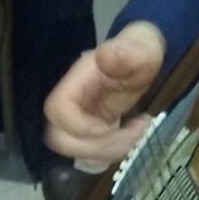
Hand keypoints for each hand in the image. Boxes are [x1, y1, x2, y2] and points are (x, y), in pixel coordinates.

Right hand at [44, 22, 165, 164]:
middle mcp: (72, 101)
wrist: (141, 58)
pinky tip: (138, 130)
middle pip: (60, 138)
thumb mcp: (141, 49)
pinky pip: (93, 150)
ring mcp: (79, 117)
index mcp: (77, 79)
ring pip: (76, 149)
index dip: (76, 126)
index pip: (56, 109)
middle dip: (97, 146)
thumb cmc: (140, 51)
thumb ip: (127, 52)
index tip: (107, 127)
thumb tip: (105, 55)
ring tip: (140, 130)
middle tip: (133, 133)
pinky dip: (116, 149)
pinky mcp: (91, 129)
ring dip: (110, 149)